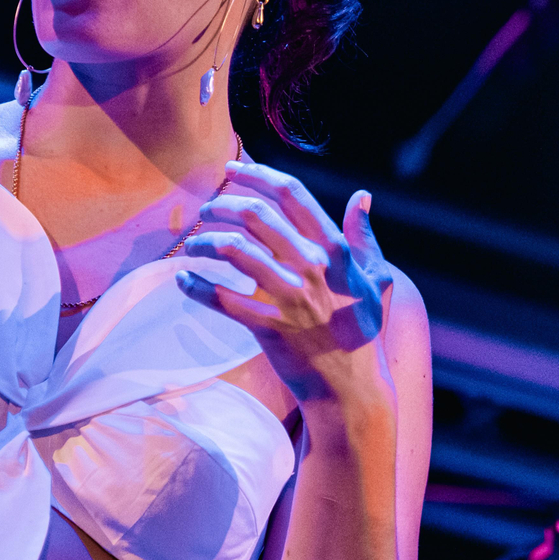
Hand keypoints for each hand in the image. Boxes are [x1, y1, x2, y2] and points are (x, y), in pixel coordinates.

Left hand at [178, 163, 395, 407]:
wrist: (351, 388)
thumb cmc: (362, 332)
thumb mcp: (375, 280)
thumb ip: (365, 237)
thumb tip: (361, 197)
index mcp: (334, 248)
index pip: (291, 194)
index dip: (257, 174)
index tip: (231, 171)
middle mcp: (312, 266)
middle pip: (256, 214)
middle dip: (222, 205)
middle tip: (206, 209)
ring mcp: (290, 297)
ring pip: (235, 250)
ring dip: (205, 241)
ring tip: (192, 244)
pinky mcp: (269, 327)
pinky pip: (223, 299)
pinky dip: (197, 287)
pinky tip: (184, 280)